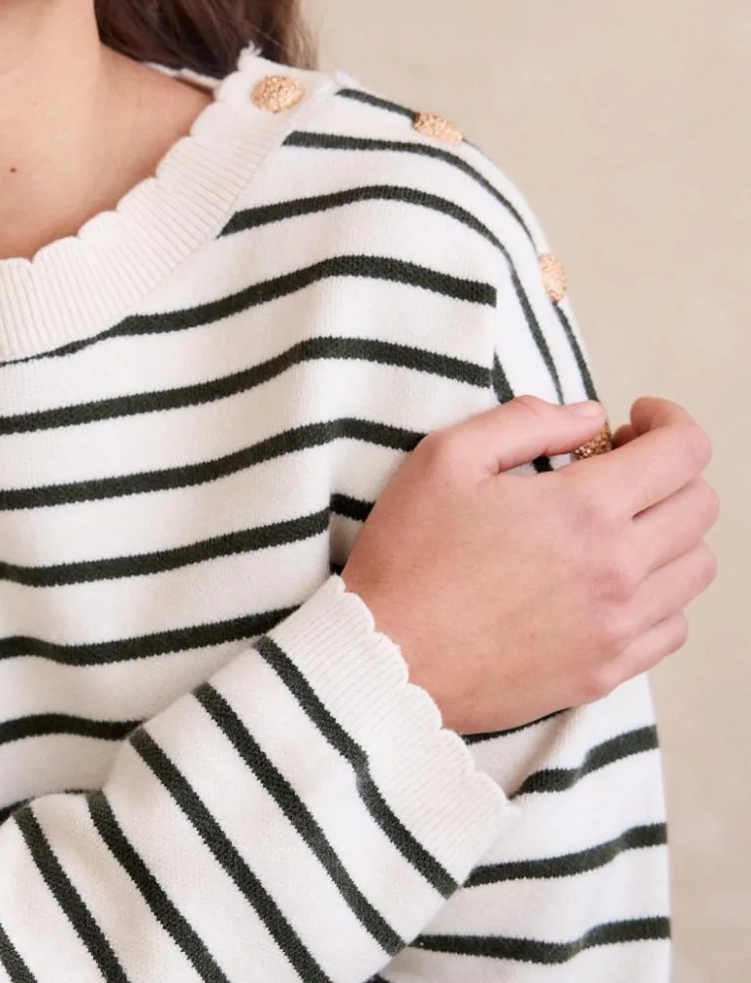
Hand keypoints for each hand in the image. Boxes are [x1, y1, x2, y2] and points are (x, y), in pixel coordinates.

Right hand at [341, 395, 717, 734]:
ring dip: (669, 533)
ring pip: (696, 570)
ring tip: (618, 526)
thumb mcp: (446, 458)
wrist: (388, 661)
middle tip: (619, 467)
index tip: (635, 421)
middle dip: (670, 471)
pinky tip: (611, 584)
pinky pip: (673, 629)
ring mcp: (617, 628)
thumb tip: (587, 416)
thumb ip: (525, 422)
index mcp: (585, 509)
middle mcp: (618, 570)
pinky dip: (659, 597)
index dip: (669, 421)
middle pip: (700, 506)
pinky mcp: (603, 673)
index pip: (684, 451)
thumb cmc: (409, 557)